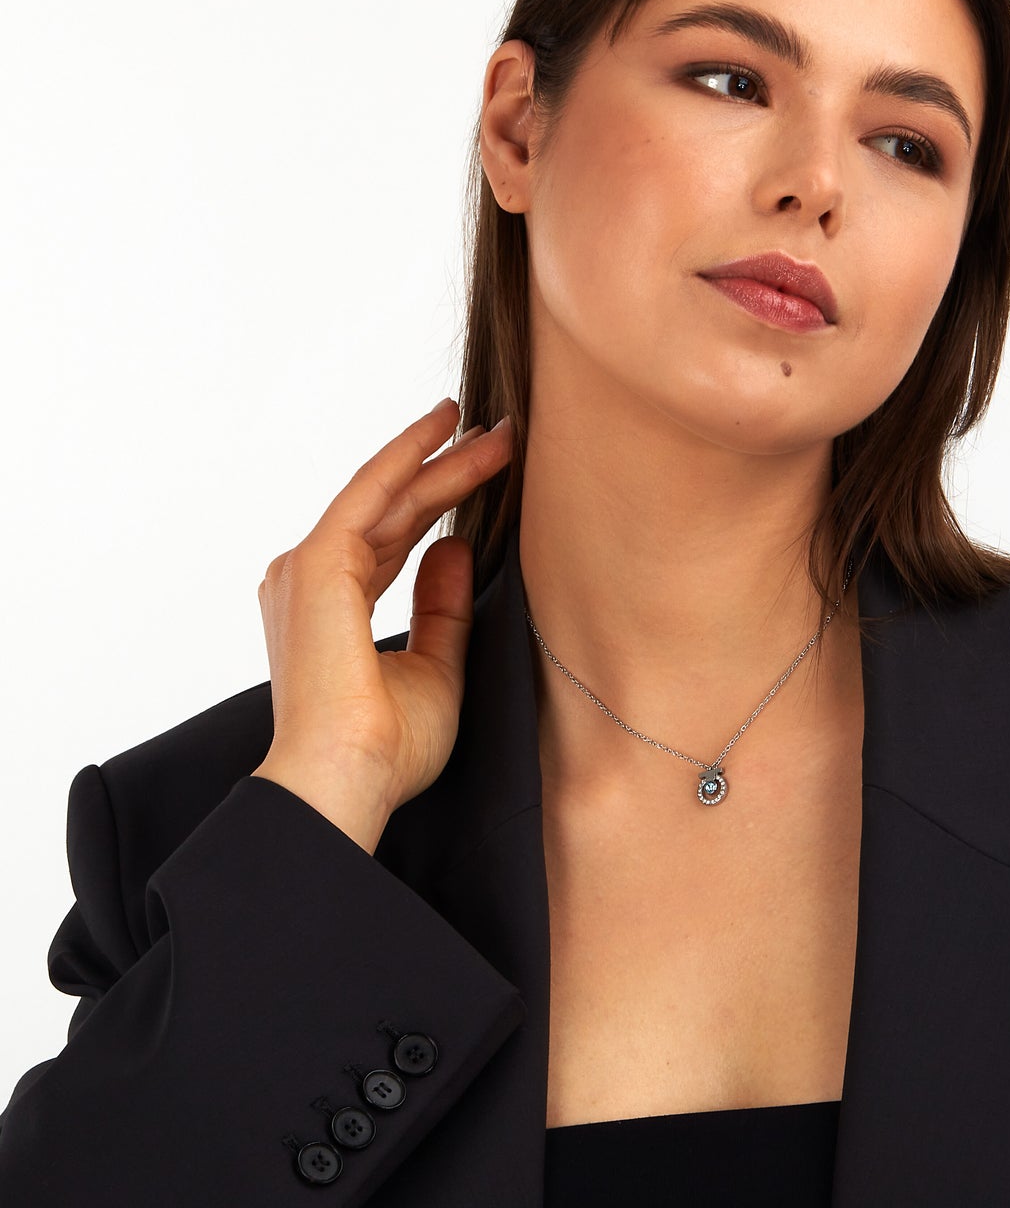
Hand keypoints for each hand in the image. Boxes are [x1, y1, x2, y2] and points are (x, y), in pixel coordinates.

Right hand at [250, 397, 513, 853]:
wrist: (348, 779)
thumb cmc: (387, 747)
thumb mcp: (437, 667)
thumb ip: (442, 607)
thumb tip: (456, 546)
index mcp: (331, 609)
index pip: (394, 540)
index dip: (440, 502)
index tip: (486, 471)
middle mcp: (310, 581)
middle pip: (394, 511)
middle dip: (449, 472)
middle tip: (502, 436)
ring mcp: (308, 569)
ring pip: (389, 495)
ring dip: (442, 459)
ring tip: (495, 429)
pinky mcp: (319, 563)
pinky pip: (372, 492)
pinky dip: (408, 456)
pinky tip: (444, 428)